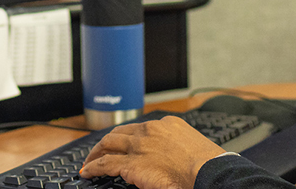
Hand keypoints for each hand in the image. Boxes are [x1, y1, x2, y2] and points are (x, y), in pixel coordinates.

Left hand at [79, 117, 225, 188]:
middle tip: (100, 150)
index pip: (140, 128)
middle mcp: (149, 131)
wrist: (208, 172)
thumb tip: (168, 158)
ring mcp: (139, 146)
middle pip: (119, 132)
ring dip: (96, 153)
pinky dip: (93, 167)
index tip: (123, 143)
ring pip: (108, 145)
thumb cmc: (207, 165)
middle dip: (107, 141)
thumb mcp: (191, 146)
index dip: (127, 137)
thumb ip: (175, 146)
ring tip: (89, 161)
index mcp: (166, 124)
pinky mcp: (131, 164)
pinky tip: (87, 172)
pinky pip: (105, 164)